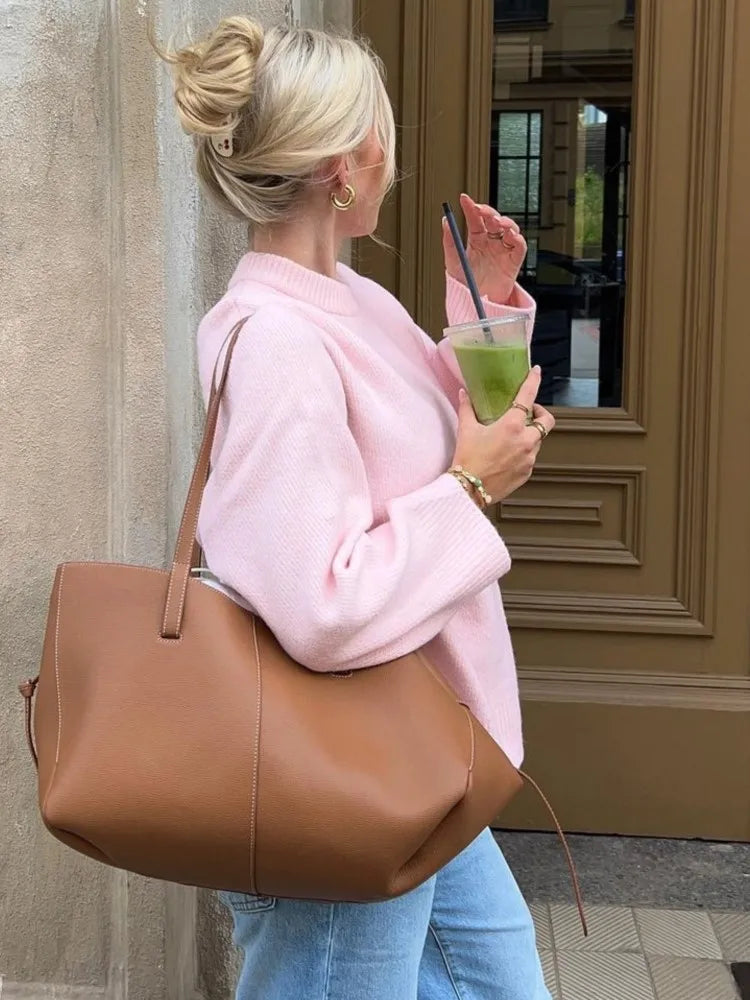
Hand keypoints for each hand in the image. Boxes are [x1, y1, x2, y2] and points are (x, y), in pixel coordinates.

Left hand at [443, 193, 526, 304]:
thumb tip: (444, 221)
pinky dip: (518, 239)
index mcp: (476, 240)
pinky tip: (511, 236)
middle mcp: (491, 242)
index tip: (464, 199)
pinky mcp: (513, 262)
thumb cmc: (466, 284)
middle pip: (494, 220)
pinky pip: (520, 247)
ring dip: (505, 222)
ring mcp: (503, 251)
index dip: (471, 207)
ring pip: (509, 229)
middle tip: (482, 211)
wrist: (476, 304)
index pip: (476, 219)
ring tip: (497, 223)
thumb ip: (449, 241)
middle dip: (490, 212)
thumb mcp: (453, 262)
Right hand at [451, 367, 553, 502]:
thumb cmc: (467, 459)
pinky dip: (523, 452)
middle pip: (547, 421)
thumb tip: (464, 394)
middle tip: (529, 413)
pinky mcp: (527, 472)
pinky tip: (507, 455)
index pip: (528, 397)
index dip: (534, 381)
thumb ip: (467, 409)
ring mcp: (529, 458)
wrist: (468, 490)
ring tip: (512, 437)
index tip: (536, 372)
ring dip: (530, 435)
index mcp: (511, 426)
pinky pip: (531, 457)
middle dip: (541, 414)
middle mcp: (526, 441)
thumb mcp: (466, 430)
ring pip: (538, 440)